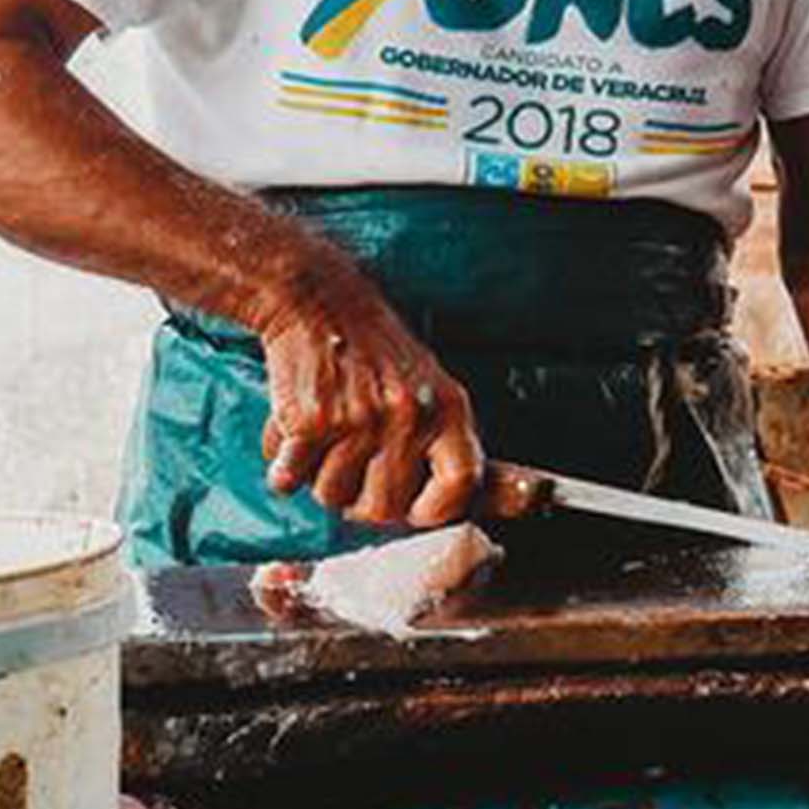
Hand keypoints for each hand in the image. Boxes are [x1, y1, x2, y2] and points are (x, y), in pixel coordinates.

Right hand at [250, 252, 482, 527]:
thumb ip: (450, 443)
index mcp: (448, 408)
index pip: (462, 484)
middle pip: (384, 509)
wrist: (319, 299)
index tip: (414, 510)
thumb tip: (526, 498)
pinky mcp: (311, 421)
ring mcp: (360, 419)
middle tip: (353, 465)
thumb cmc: (377, 353)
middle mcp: (409, 414)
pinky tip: (292, 434)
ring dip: (318, 478)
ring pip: (331, 497)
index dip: (437, 510)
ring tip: (326, 437)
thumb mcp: (432, 386)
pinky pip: (287, 481)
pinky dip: (282, 467)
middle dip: (361, 500)